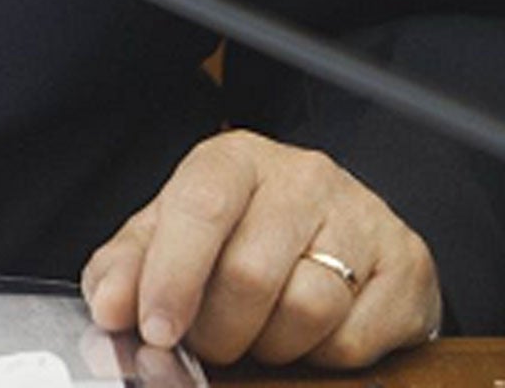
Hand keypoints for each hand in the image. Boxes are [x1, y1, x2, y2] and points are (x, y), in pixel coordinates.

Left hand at [81, 130, 440, 368]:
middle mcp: (302, 174)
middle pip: (249, 272)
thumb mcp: (174, 239)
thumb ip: (128, 268)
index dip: (173, 275)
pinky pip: (353, 339)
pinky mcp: (405, 264)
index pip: (200, 206)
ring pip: (305, 308)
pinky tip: (311, 337)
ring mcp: (360, 215)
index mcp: (235, 158)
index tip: (156, 329)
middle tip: (211, 342)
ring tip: (261, 333)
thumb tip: (109, 307)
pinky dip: (322, 356)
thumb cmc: (242, 237)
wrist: (340, 238)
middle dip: (218, 329)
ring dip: (271, 345)